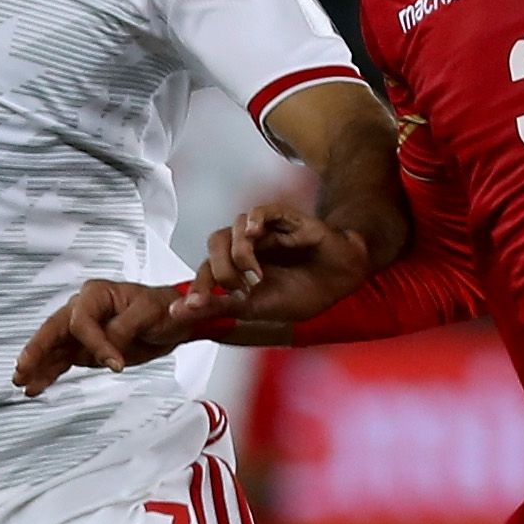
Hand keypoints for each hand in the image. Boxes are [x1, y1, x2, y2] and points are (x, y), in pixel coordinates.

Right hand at [15, 277, 206, 394]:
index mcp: (96, 295)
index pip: (83, 321)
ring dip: (37, 365)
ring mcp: (81, 331)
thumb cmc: (161, 309)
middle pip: (53, 330)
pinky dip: (48, 373)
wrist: (171, 320)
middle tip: (23, 367)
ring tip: (21, 382)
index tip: (115, 363)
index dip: (95, 343)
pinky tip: (35, 387)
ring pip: (53, 348)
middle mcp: (83, 310)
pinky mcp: (84, 349)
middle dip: (38, 350)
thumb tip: (109, 347)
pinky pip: (61, 361)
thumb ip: (126, 327)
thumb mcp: (150, 313)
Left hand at [194, 202, 375, 321]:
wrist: (340, 281)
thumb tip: (183, 312)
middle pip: (215, 243)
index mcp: (236, 267)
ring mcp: (264, 232)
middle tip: (238, 291)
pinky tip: (256, 234)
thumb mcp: (256, 308)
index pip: (206, 268)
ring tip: (257, 277)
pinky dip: (255, 220)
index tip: (194, 307)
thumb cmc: (302, 292)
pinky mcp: (284, 219)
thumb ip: (220, 307)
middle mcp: (246, 246)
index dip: (198, 286)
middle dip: (219, 271)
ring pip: (234, 229)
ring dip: (239, 255)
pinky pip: (261, 211)